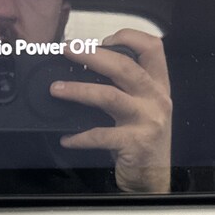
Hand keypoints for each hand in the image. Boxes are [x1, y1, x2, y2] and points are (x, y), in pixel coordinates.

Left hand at [51, 30, 172, 192]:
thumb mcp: (141, 109)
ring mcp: (148, 120)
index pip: (152, 47)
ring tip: (56, 88)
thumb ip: (124, 88)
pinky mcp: (135, 143)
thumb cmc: (142, 141)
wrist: (152, 178)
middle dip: (92, 54)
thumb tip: (86, 69)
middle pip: (125, 66)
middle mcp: (156, 99)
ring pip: (110, 96)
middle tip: (68, 50)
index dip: (128, 36)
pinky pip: (101, 135)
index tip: (103, 39)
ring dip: (79, 90)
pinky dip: (80, 136)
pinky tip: (66, 138)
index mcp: (158, 86)